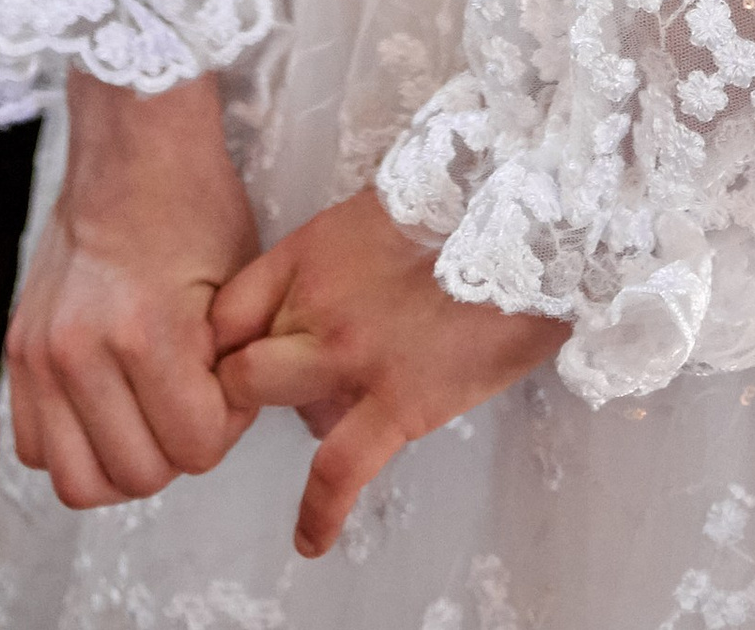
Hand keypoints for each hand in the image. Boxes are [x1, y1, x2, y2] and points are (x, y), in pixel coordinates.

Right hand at [5, 73, 261, 510]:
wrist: (131, 146)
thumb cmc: (194, 203)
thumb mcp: (241, 281)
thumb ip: (236, 366)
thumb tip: (223, 427)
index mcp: (144, 331)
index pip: (196, 448)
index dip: (227, 422)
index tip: (228, 379)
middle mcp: (79, 350)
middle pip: (138, 475)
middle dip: (178, 446)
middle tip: (193, 395)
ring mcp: (39, 353)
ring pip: (80, 480)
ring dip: (123, 460)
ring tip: (151, 410)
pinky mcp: (16, 351)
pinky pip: (35, 448)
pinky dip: (75, 444)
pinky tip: (109, 404)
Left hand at [209, 187, 567, 559]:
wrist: (530, 225)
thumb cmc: (463, 212)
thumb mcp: (374, 217)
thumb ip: (333, 263)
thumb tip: (324, 302)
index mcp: (308, 251)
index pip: (227, 312)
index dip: (225, 345)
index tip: (239, 361)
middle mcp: (314, 301)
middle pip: (241, 363)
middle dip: (254, 382)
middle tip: (289, 385)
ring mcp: (350, 355)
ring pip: (273, 402)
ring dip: (301, 412)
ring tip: (349, 408)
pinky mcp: (397, 402)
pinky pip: (337, 470)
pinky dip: (320, 512)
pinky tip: (310, 542)